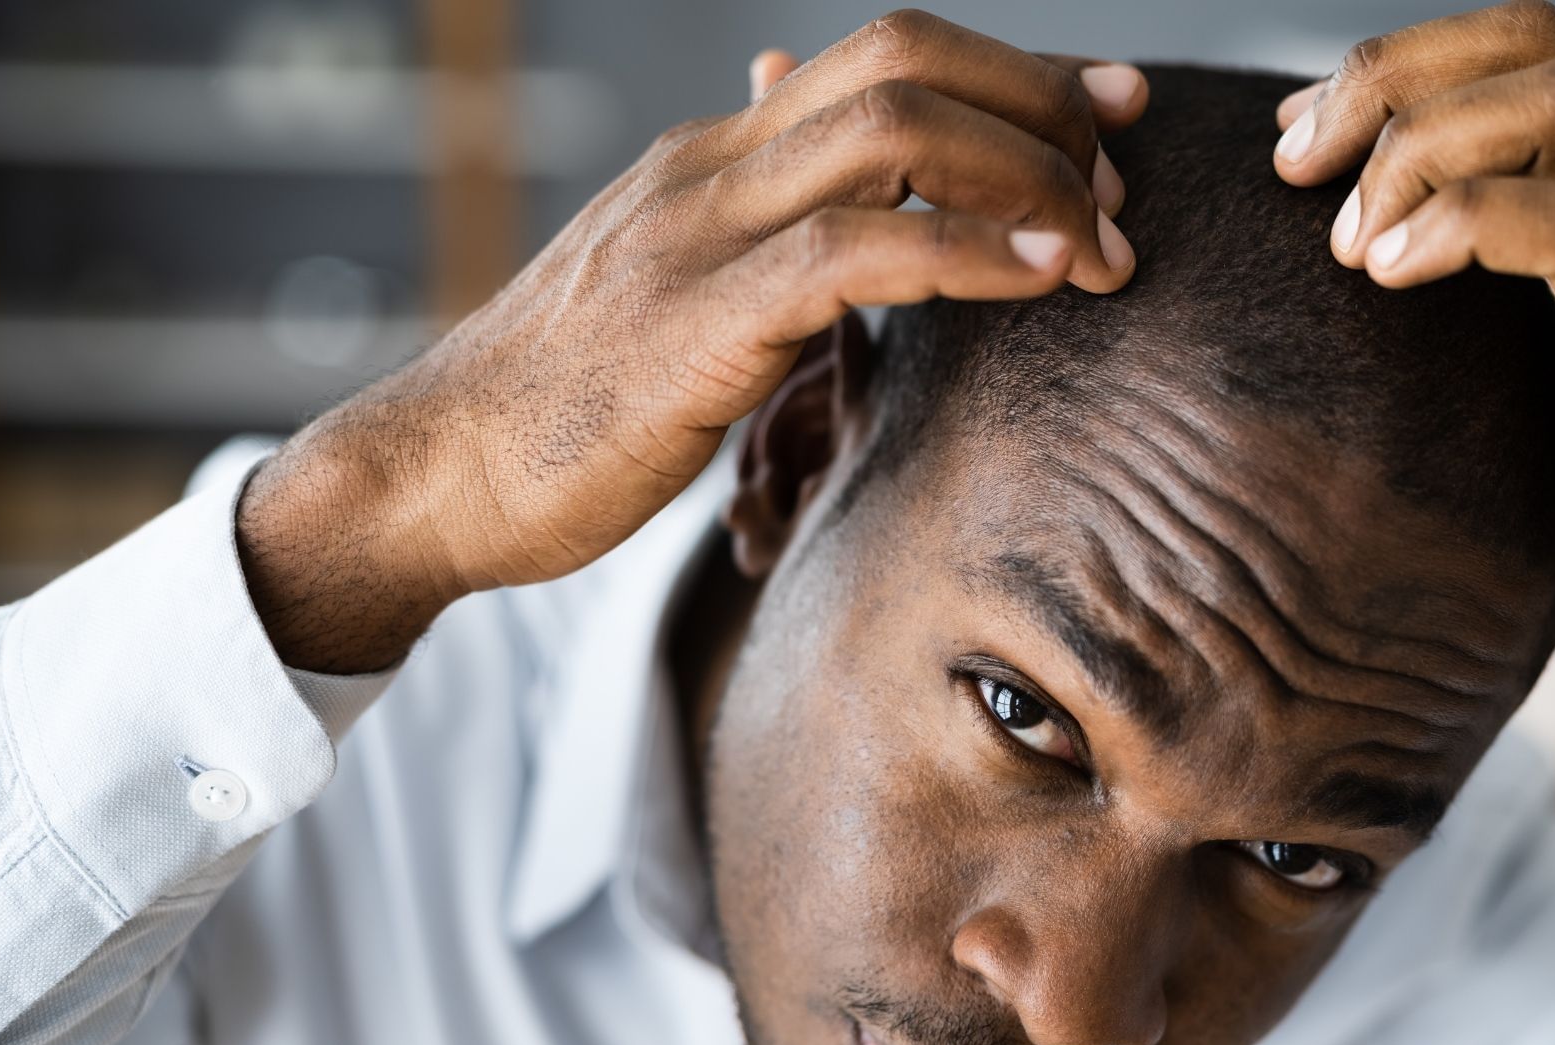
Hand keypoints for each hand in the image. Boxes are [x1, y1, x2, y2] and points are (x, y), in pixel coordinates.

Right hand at [238, 9, 1147, 674]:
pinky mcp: (694, 322)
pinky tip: (1040, 276)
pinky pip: (854, 253)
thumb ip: (767, 242)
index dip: (1019, 73)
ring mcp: (695, 234)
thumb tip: (848, 213)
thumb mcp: (679, 297)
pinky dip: (966, 252)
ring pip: (892, 135)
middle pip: (906, 61)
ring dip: (1026, 178)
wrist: (432, 475)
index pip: (889, 58)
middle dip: (1040, 107)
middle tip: (1122, 187)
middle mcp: (710, 166)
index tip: (1114, 113)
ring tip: (1102, 245)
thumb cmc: (571, 404)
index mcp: (716, 157)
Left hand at [1275, 2, 1554, 901]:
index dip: (1406, 63)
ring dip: (1418, 154)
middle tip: (1293, 167)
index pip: (1535, 44)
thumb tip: (1389, 230)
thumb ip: (1529, 268)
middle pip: (1538, 49)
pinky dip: (1464, 226)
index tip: (1302, 133)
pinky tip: (1392, 275)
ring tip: (1348, 242)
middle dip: (1390, 84)